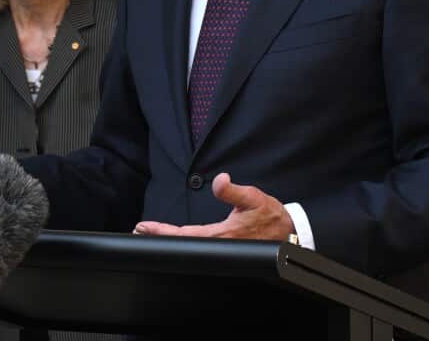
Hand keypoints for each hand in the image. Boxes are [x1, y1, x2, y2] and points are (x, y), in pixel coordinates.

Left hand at [132, 173, 294, 240]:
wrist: (290, 233)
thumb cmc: (271, 217)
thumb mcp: (253, 198)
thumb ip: (233, 190)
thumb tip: (219, 180)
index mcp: (221, 234)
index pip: (183, 234)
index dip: (161, 231)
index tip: (143, 226)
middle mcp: (218, 244)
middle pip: (181, 243)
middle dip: (158, 237)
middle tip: (138, 231)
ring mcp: (221, 249)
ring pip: (189, 246)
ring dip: (169, 239)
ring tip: (151, 233)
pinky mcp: (226, 248)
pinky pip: (198, 246)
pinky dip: (183, 241)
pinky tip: (176, 238)